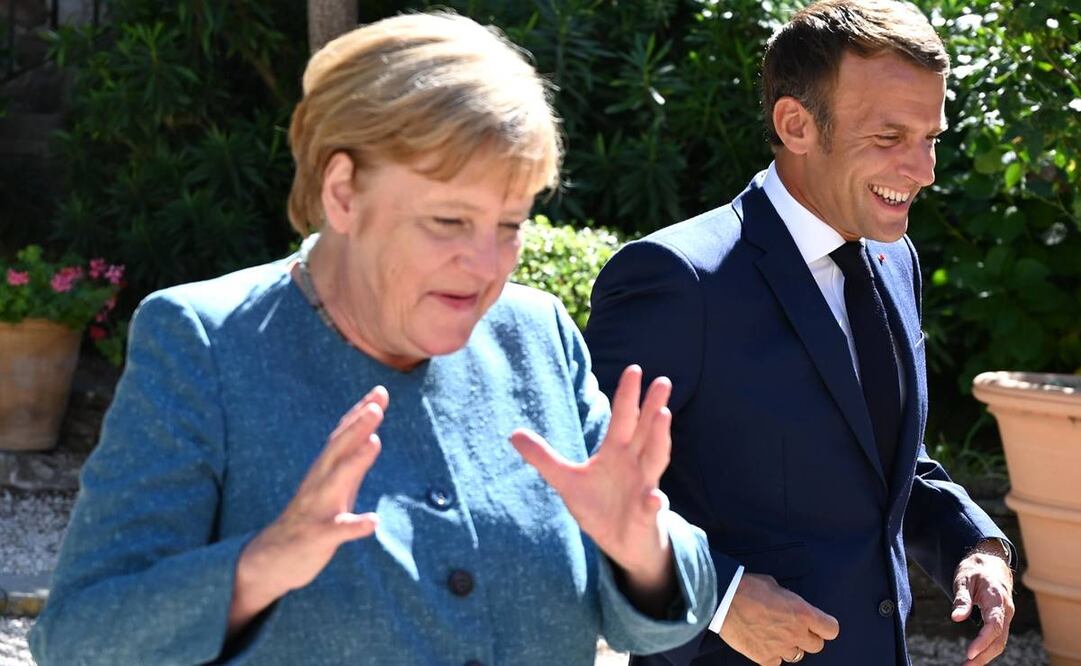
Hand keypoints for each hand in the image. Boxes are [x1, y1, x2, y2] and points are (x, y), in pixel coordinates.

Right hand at [228, 386, 387, 631]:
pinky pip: (336, 531)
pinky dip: (354, 525)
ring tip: (376, 442)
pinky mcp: (316, 538)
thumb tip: (373, 437)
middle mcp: (319, 485)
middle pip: (338, 450)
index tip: (380, 391)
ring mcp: (316, 510)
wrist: (269, 561)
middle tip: (377, 405)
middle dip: (357, 426)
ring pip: (336, 481)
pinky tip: (373, 522)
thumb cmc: (309, 521)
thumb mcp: (334, 489)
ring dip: (356, 461)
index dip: (360, 414)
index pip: (343, 437)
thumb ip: (353, 465)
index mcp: (325, 473)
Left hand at [509, 365, 674, 611]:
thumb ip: (543, 458)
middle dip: (653, 407)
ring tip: (664, 415)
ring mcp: (644, 487)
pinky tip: (654, 497)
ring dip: (660, 438)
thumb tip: (513, 433)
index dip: (627, 396)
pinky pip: (651, 507)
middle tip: (662, 381)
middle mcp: (635, 464)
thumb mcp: (566, 481)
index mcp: (616, 452)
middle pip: (646, 431)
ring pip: (655, 459)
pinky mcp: (646, 515)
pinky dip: (653, 502)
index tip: (635, 369)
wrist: (622, 543)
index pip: (624, 419)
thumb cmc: (599, 506)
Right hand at [720, 573, 839, 664]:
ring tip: (775, 636)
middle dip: (807, 638)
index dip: (825, 627)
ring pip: (796, 656)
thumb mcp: (774, 585)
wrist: (723, 600)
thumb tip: (785, 603)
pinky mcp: (763, 658)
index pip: (831, 629)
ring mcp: (780, 647)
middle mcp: (795, 633)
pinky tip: (762, 644)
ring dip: (788, 647)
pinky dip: (770, 656)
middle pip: (816, 646)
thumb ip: (786, 599)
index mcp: (802, 612)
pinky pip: (775, 663)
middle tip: (794, 630)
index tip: (818, 624)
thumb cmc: (747, 587)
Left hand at [951, 539, 1014, 664]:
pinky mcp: (1001, 620)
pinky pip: (997, 638)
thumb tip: (956, 618)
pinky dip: (988, 649)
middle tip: (966, 665)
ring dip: (986, 655)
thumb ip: (961, 599)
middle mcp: (1005, 610)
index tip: (969, 653)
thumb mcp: (964, 579)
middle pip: (999, 639)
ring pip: (1000, 641)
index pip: (993, 625)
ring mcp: (1005, 616)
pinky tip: (976, 657)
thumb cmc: (975, 570)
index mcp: (997, 599)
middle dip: (984, 655)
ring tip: (968, 665)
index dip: (983, 641)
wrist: (991, 563)